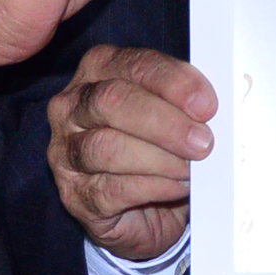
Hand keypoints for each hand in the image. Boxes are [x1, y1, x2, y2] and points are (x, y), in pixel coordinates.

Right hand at [47, 44, 216, 260]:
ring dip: (161, 159)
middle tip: (202, 142)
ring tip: (191, 169)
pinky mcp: (74, 195)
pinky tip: (177, 188)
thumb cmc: (159, 147)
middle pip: (112, 101)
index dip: (173, 83)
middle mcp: (72, 106)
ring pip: (109, 147)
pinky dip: (153, 188)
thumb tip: (209, 109)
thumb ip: (185, 102)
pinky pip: (114, 189)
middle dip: (165, 122)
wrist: (145, 209)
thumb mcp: (172, 112)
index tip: (206, 106)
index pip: (135, 64)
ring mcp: (66, 152)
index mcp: (99, 69)